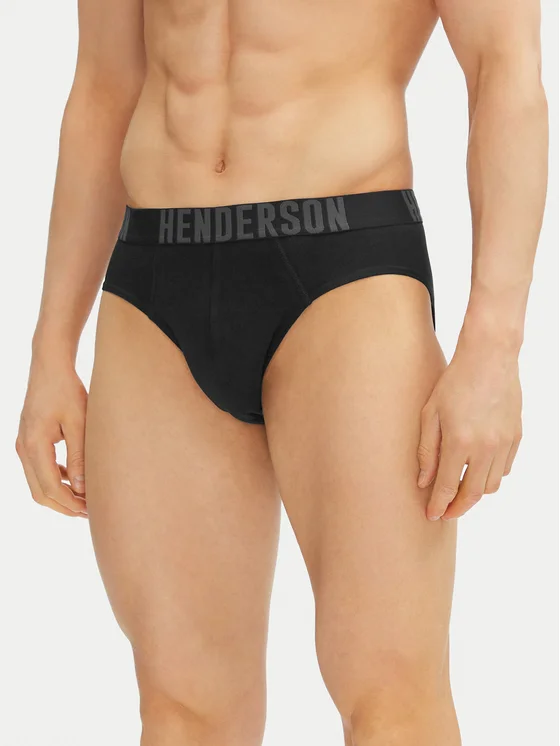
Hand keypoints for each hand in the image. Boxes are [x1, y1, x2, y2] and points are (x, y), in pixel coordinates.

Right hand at [16, 357, 87, 517]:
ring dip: (60, 495)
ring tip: (86, 500)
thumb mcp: (78, 422)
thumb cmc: (67, 390)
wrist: (50, 367)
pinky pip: (39, 470)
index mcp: (34, 445)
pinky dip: (56, 480)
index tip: (90, 511)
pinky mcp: (29, 441)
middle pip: (40, 493)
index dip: (70, 504)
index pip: (50, 488)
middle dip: (64, 506)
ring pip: (38, 484)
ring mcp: (23, 445)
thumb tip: (82, 487)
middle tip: (89, 512)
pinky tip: (76, 481)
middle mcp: (24, 448)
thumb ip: (79, 456)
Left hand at [418, 339, 522, 520]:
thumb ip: (426, 450)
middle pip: (473, 493)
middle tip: (446, 513)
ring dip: (475, 493)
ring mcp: (504, 443)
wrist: (489, 358)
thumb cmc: (454, 382)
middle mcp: (485, 446)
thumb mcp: (430, 413)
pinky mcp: (516, 437)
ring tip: (460, 491)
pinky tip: (476, 470)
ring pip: (491, 485)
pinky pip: (504, 469)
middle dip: (458, 508)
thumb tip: (423, 482)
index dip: (438, 505)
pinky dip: (490, 476)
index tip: (431, 515)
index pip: (447, 485)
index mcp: (459, 441)